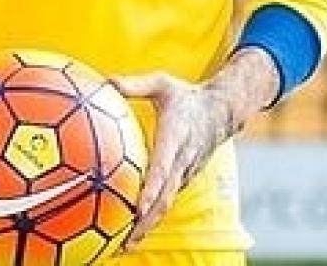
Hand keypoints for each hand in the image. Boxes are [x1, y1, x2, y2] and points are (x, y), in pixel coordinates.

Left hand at [110, 71, 241, 251]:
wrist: (221, 112)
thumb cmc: (186, 96)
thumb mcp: (163, 83)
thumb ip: (135, 84)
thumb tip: (105, 81)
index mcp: (176, 137)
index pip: (164, 166)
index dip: (152, 188)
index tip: (138, 206)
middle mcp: (183, 160)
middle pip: (166, 197)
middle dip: (147, 221)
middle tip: (126, 239)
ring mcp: (185, 173)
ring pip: (167, 204)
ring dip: (148, 226)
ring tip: (124, 246)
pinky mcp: (183, 179)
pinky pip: (167, 201)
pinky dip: (152, 218)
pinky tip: (132, 230)